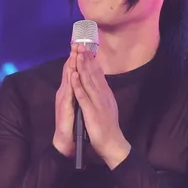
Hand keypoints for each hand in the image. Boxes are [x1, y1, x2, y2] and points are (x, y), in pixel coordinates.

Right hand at [52, 47, 76, 157]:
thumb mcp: (79, 104)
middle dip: (72, 56)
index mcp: (70, 91)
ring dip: (70, 64)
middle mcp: (65, 93)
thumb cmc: (73, 124)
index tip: (81, 44)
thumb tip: (83, 80)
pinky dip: (70, 82)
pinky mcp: (64, 108)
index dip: (77, 58)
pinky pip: (68, 92)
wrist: (66, 142)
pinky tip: (72, 73)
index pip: (74, 71)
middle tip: (76, 41)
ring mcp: (64, 100)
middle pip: (69, 71)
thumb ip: (79, 92)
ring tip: (74, 51)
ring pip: (67, 79)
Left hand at [70, 45, 129, 168]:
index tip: (87, 47)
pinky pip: (84, 96)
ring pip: (89, 81)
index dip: (92, 60)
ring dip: (83, 67)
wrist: (113, 144)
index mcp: (106, 94)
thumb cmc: (108, 127)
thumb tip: (100, 84)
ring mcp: (98, 103)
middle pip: (94, 73)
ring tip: (77, 53)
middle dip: (87, 58)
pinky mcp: (92, 112)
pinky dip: (78, 84)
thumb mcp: (107, 107)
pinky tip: (74, 75)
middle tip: (81, 43)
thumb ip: (103, 95)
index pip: (99, 73)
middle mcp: (104, 95)